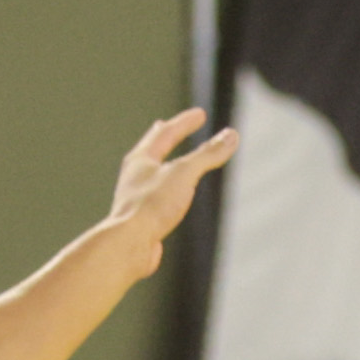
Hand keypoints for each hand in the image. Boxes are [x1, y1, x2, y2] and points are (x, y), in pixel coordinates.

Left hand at [104, 107, 236, 264]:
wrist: (129, 245)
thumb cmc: (151, 206)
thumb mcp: (185, 173)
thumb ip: (208, 154)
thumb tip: (231, 135)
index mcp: (141, 160)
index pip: (165, 133)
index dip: (184, 122)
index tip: (200, 114)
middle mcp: (135, 176)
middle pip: (151, 151)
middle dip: (163, 138)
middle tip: (168, 127)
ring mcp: (136, 198)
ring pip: (152, 176)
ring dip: (163, 165)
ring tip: (170, 164)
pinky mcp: (141, 220)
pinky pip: (155, 199)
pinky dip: (166, 192)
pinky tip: (169, 202)